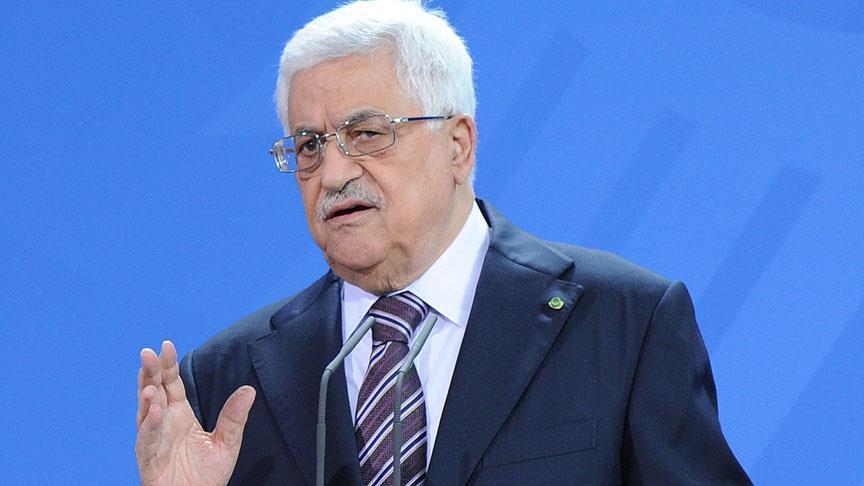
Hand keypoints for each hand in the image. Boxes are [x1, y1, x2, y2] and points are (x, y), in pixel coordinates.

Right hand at [135, 340, 254, 485]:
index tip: (166, 346)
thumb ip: (234, 417)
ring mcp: (153, 439)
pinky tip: (155, 411)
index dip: (167, 365)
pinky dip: (150, 425)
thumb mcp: (227, 443)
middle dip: (150, 372)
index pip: (171, 384)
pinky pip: (147, 440)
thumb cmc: (206, 476)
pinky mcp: (149, 458)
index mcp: (180, 414)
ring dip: (146, 397)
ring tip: (150, 384)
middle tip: (148, 353)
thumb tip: (249, 391)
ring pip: (145, 413)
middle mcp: (164, 423)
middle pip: (154, 391)